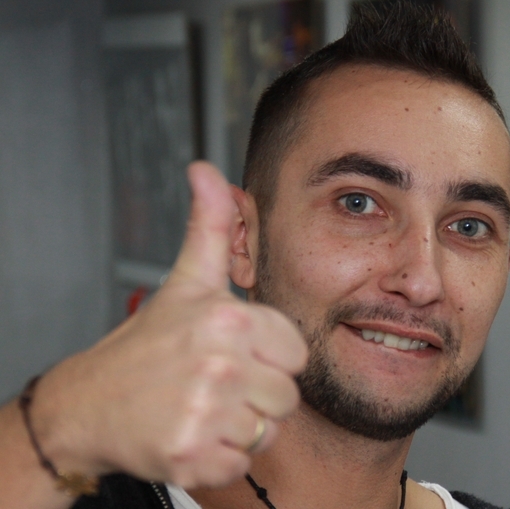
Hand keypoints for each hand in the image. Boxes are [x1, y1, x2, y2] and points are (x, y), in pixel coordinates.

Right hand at [32, 162, 306, 487]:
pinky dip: (221, 455)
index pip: (296, 353)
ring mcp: (204, 413)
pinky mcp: (191, 456)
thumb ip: (210, 227)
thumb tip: (207, 173)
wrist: (89, 404)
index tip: (238, 353)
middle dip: (257, 393)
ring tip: (203, 405)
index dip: (269, 357)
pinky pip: (241, 461)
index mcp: (229, 320)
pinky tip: (193, 430)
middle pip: (286, 395)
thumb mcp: (186, 281)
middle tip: (216, 383)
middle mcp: (219, 365)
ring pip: (267, 431)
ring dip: (240, 425)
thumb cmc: (146, 345)